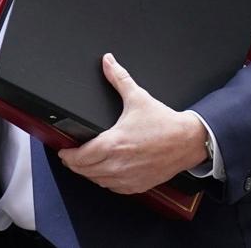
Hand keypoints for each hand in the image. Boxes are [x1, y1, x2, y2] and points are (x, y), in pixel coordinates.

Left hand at [57, 53, 208, 193]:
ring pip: (97, 181)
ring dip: (89, 173)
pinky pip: (113, 188)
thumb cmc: (164, 123)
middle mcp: (118, 164)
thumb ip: (119, 78)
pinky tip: (105, 173)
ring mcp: (127, 177)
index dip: (67, 155)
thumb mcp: (138, 97)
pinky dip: (105, 181)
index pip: (80, 157)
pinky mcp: (137, 185)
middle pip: (85, 171)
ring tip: (85, 164)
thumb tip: (108, 62)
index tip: (63, 151)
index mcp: (114, 143)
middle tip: (70, 157)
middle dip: (74, 164)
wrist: (187, 140)